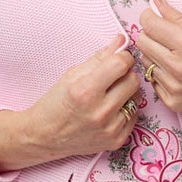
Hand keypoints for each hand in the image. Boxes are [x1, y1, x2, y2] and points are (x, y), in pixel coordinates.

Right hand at [16, 35, 142, 162]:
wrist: (45, 137)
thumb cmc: (55, 103)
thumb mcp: (71, 75)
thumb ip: (99, 58)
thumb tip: (121, 41)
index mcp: (85, 90)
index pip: (121, 64)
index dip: (122, 57)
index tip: (117, 59)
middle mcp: (100, 111)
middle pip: (133, 80)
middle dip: (125, 75)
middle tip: (111, 78)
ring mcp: (110, 129)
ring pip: (137, 98)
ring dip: (126, 93)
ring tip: (107, 97)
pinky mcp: (117, 141)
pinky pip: (134, 116)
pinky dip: (124, 111)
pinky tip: (108, 112)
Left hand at [134, 0, 181, 148]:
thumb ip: (177, 17)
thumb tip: (156, 1)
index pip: (150, 25)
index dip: (148, 17)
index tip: (152, 16)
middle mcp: (180, 67)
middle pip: (142, 42)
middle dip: (150, 34)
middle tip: (163, 35)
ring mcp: (174, 87)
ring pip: (145, 61)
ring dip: (155, 55)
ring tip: (174, 56)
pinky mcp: (172, 102)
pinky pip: (152, 80)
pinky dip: (160, 73)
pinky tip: (177, 73)